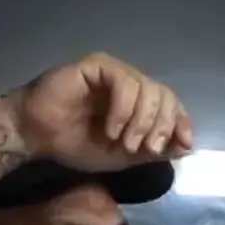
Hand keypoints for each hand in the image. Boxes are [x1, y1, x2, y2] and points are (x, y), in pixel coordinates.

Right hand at [11, 52, 192, 170]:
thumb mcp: (123, 157)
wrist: (38, 137)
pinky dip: (123, 109)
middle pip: (164, 95)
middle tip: (147, 149)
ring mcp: (114, 74)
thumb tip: (186, 147)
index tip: (184, 144)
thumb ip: (152, 151)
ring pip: (147, 88)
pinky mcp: (97, 66)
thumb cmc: (77, 145)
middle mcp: (131, 85)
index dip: (181, 122)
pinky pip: (123, 82)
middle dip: (162, 125)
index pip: (171, 105)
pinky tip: (111, 129)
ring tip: (125, 143)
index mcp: (139, 104)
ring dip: (141, 121)